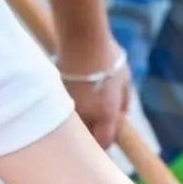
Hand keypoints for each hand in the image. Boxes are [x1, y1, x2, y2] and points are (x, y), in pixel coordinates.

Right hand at [57, 34, 131, 148]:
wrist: (82, 38)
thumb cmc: (108, 57)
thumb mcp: (125, 80)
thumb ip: (124, 102)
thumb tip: (123, 117)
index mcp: (105, 113)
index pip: (104, 142)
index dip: (105, 145)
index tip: (106, 142)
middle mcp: (85, 115)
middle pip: (86, 139)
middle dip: (90, 139)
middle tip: (94, 132)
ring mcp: (69, 107)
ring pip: (74, 128)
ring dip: (79, 127)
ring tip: (83, 118)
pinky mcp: (57, 98)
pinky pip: (64, 114)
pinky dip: (68, 114)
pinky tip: (72, 105)